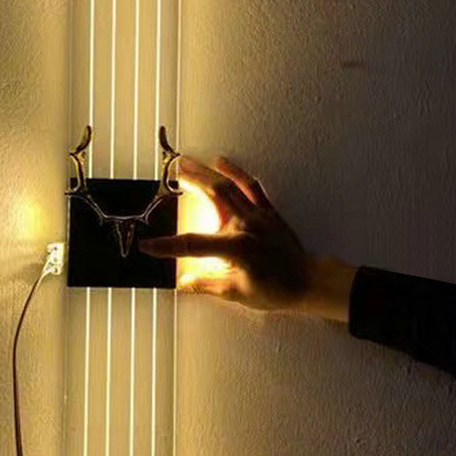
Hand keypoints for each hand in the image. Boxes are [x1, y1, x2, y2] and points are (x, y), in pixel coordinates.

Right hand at [139, 156, 354, 321]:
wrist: (309, 281)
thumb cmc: (277, 290)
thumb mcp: (237, 293)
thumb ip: (207, 285)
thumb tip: (182, 283)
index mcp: (236, 248)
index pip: (194, 245)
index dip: (167, 246)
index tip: (147, 246)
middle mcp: (246, 225)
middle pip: (213, 195)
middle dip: (190, 180)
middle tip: (170, 171)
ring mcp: (257, 215)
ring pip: (228, 186)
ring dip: (206, 172)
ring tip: (186, 162)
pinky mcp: (267, 211)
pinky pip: (250, 186)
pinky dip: (235, 172)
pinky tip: (221, 162)